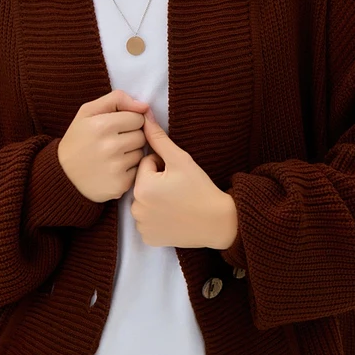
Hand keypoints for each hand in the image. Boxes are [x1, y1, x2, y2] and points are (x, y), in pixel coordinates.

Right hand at [57, 90, 150, 202]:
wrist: (63, 174)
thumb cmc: (79, 139)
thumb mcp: (88, 111)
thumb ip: (117, 99)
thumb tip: (145, 106)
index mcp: (101, 125)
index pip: (137, 118)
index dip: (128, 121)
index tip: (115, 127)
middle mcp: (109, 147)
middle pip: (142, 136)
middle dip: (130, 137)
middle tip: (112, 142)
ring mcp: (115, 168)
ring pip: (141, 154)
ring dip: (130, 153)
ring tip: (111, 156)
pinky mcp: (120, 184)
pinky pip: (138, 171)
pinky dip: (128, 170)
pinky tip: (113, 169)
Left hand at [131, 110, 234, 248]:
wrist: (217, 222)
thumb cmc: (200, 189)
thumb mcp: (181, 160)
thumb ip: (159, 139)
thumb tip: (144, 116)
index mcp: (142, 188)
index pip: (146, 164)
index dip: (163, 166)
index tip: (178, 176)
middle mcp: (136, 209)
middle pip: (142, 183)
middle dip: (157, 182)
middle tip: (178, 190)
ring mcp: (141, 226)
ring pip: (144, 201)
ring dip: (155, 199)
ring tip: (177, 202)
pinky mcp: (148, 238)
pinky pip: (146, 221)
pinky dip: (157, 218)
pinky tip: (173, 217)